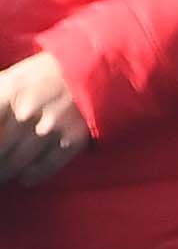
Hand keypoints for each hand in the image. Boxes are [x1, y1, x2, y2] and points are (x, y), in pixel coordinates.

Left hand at [0, 51, 90, 185]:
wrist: (96, 70)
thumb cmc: (50, 73)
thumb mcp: (16, 75)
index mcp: (9, 90)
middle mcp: (27, 109)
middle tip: (0, 164)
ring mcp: (51, 127)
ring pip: (17, 162)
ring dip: (7, 172)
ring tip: (5, 175)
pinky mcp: (72, 140)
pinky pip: (44, 168)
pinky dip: (32, 176)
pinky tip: (25, 178)